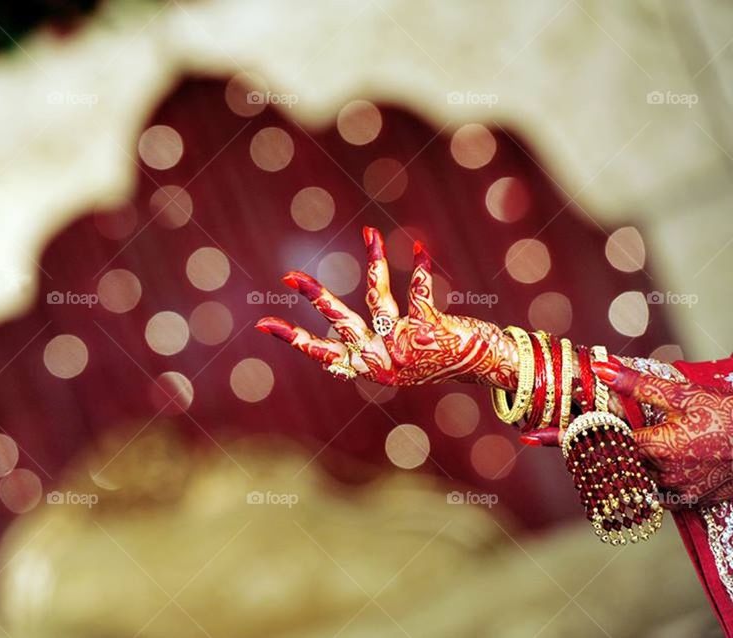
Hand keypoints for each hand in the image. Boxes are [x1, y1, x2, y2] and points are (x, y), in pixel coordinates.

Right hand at [255, 227, 516, 387]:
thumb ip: (369, 345)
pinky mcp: (429, 330)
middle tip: (289, 276)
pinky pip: (419, 291)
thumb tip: (338, 342)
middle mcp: (381, 360)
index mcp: (368, 367)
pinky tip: (419, 247)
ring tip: (370, 233)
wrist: (482, 365)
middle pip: (341, 324)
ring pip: (379, 299)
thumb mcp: (397, 357)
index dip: (292, 338)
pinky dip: (420, 266)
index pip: (322, 353)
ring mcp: (405, 346)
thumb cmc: (434, 357)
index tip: (263, 323)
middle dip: (315, 297)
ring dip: (375, 261)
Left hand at [523, 360, 732, 506]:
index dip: (562, 437)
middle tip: (556, 434)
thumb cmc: (730, 418)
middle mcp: (658, 474)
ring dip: (608, 463)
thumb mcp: (686, 395)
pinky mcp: (687, 502)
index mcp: (654, 447)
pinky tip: (632, 461)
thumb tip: (600, 368)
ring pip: (624, 479)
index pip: (596, 440)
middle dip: (582, 449)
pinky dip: (636, 475)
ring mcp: (673, 492)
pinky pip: (648, 491)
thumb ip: (640, 386)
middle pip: (604, 463)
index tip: (530, 436)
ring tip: (593, 444)